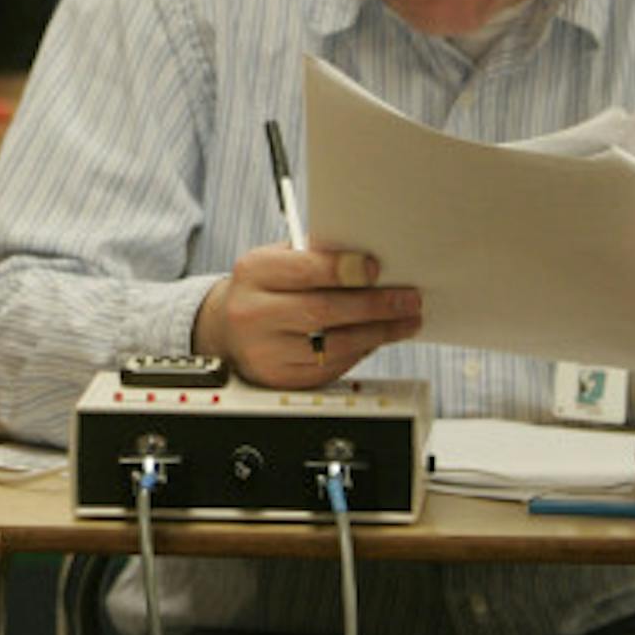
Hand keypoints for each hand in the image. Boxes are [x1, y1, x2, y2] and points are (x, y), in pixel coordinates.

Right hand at [192, 245, 420, 388]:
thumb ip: (314, 256)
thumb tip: (365, 258)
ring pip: (333, 345)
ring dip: (377, 333)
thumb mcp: (277, 260)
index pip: (304, 270)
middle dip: (374, 305)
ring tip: (405, 321)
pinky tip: (375, 339)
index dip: (344, 269)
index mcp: (254, 273)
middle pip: (323, 310)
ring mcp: (265, 351)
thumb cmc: (263, 289)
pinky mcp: (280, 378)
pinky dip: (359, 352)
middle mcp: (253, 313)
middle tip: (408, 300)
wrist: (226, 329)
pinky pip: (330, 367)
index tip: (376, 268)